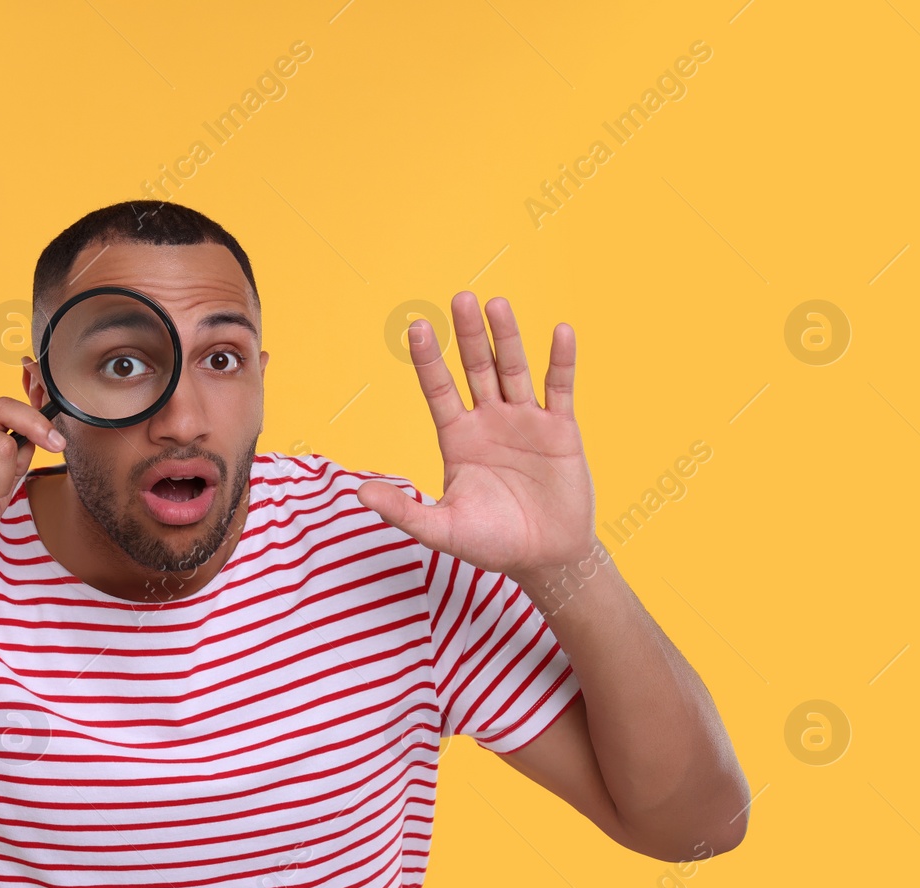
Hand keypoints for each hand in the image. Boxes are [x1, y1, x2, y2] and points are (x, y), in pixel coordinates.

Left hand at [357, 293, 596, 579]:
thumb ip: (404, 510)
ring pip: (513, 369)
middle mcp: (488, 421)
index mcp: (458, 438)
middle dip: (468, 335)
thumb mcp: (441, 530)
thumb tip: (359, 494)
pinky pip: (559, 388)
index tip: (418, 328)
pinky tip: (560, 331)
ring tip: (496, 304)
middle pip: (476, 368)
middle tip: (460, 297)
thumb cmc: (491, 544)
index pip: (439, 389)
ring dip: (506, 337)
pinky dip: (560, 361)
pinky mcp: (560, 430)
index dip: (429, 360)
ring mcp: (524, 422)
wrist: (545, 558)